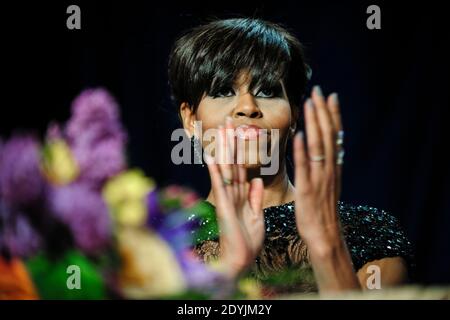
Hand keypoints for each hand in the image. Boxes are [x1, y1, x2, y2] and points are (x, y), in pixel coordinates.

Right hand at [204, 117, 264, 277]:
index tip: (241, 132)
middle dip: (232, 141)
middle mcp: (233, 193)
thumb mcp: (256, 215)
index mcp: (242, 195)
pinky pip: (220, 185)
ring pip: (226, 168)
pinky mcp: (223, 206)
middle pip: (233, 162)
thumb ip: (254, 197)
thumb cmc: (247, 241)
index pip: (242, 167)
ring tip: (222, 129)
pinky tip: (212, 156)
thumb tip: (255, 179)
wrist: (241, 260)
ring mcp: (227, 198)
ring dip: (224, 148)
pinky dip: (216, 170)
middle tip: (229, 121)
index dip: (242, 149)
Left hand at [293, 86, 343, 253]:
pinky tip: (299, 135)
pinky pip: (305, 168)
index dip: (332, 115)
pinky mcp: (308, 189)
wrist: (325, 235)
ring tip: (309, 104)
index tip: (330, 96)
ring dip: (314, 124)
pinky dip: (302, 151)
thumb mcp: (326, 183)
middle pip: (327, 135)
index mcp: (333, 167)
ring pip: (318, 146)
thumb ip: (324, 166)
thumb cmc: (322, 210)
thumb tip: (319, 149)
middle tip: (318, 90)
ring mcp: (320, 178)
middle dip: (322, 112)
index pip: (335, 135)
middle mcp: (330, 169)